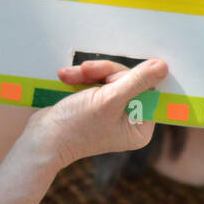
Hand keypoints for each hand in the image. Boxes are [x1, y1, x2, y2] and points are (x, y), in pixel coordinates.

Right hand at [26, 58, 167, 170]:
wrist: (39, 137)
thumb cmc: (75, 125)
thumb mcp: (109, 100)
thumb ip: (138, 81)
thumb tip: (163, 66)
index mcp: (140, 128)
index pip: (148, 89)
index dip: (131, 78)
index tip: (110, 81)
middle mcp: (129, 121)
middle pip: (129, 80)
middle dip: (105, 74)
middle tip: (86, 73)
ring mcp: (112, 112)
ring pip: (111, 77)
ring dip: (89, 73)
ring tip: (70, 77)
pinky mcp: (96, 104)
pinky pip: (97, 81)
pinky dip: (81, 78)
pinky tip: (66, 78)